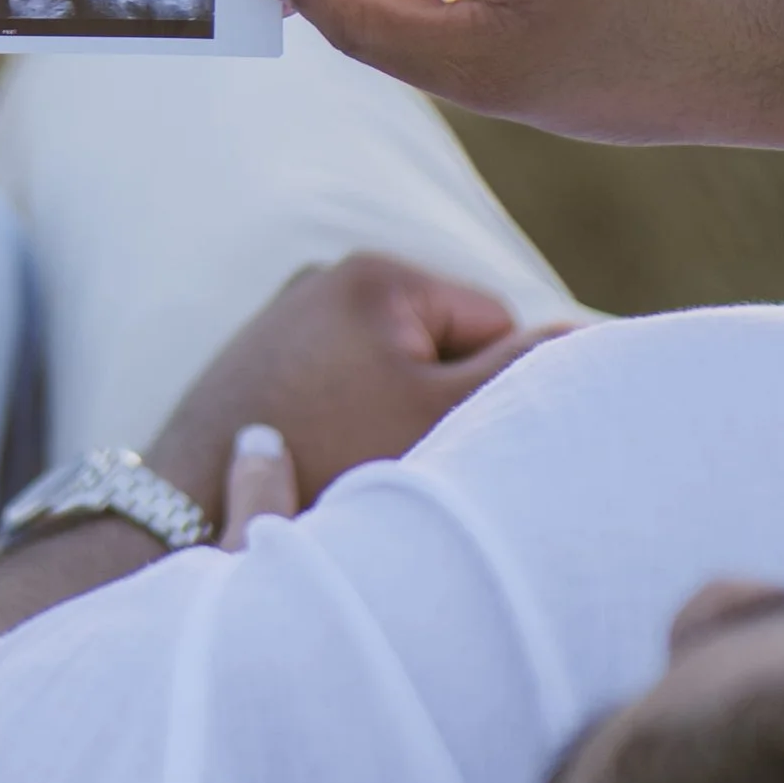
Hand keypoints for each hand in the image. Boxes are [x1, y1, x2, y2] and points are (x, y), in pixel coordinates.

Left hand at [142, 251, 567, 517]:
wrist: (189, 510)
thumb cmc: (325, 459)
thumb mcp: (441, 415)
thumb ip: (523, 371)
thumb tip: (594, 336)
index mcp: (377, 272)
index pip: (492, 323)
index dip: (490, 393)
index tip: (451, 441)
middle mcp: (324, 278)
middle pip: (438, 347)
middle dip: (437, 402)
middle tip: (403, 459)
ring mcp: (283, 320)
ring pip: (388, 376)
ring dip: (391, 418)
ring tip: (357, 466)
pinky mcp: (256, 365)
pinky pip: (336, 393)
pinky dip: (344, 426)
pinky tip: (324, 465)